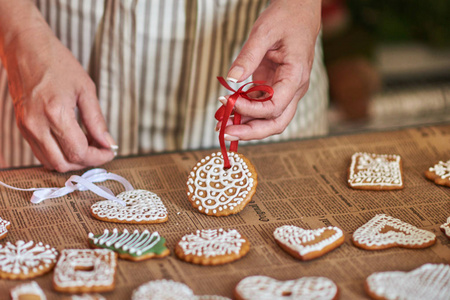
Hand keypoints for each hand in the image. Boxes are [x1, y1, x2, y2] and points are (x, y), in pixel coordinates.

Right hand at [2, 23, 114, 171]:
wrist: (26, 48)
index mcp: (56, 113)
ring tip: (87, 145)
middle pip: (64, 163)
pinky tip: (71, 141)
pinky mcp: (22, 126)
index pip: (79, 152)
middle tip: (101, 150)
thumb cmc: (57, 62)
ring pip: (50, 162)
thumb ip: (97, 120)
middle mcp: (37, 124)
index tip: (109, 152)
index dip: (98, 157)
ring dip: (72, 160)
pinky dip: (58, 154)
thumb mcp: (86, 89)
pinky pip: (40, 152)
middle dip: (86, 162)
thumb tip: (108, 142)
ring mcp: (26, 127)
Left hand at [217, 0, 321, 140]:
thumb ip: (247, 57)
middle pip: (276, 123)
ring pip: (270, 119)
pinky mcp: (276, 87)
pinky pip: (262, 107)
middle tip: (225, 133)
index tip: (229, 102)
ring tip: (221, 126)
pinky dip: (246, 112)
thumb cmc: (286, 18)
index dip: (251, 111)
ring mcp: (286, 90)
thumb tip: (232, 80)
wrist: (299, 10)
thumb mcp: (264, 32)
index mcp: (296, 76)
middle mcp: (294, 89)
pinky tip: (228, 112)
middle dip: (251, 132)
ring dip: (247, 125)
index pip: (276, 107)